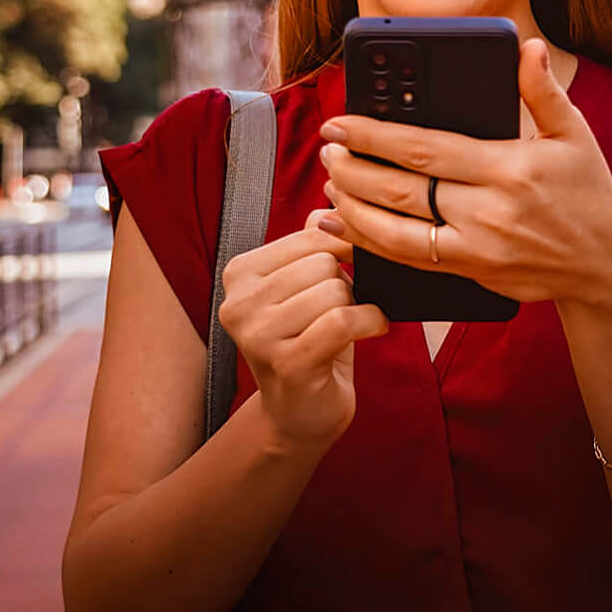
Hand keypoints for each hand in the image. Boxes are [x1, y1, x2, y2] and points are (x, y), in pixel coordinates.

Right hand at [216, 209, 388, 450]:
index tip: (346, 275)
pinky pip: (343, 321)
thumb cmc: (311, 340)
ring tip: (346, 326)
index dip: (342, 253)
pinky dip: (370, 321)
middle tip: (341, 311)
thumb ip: (316, 239)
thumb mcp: (308, 285)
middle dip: (347, 285)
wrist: (302, 413)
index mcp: (239, 273)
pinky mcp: (286, 363)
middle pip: (324, 262)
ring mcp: (257, 335)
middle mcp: (237, 302)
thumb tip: (336, 198)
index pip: (311, 236)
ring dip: (357, 307)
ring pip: (335, 290)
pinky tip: (373, 329)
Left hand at [317, 38, 611, 307]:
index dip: (375, 136)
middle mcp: (487, 211)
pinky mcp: (469, 272)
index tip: (341, 122)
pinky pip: (408, 259)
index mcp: (508, 168)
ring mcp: (475, 247)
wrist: (603, 263)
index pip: (425, 149)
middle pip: (401, 190)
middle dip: (354, 169)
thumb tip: (527, 48)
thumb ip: (542, 91)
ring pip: (396, 231)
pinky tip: (346, 225)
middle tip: (328, 149)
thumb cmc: (587, 192)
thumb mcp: (573, 135)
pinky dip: (370, 243)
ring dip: (354, 208)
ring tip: (330, 183)